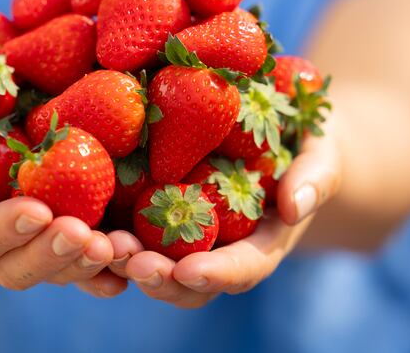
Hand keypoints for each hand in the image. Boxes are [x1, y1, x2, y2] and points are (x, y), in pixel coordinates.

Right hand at [0, 68, 121, 293]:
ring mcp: (39, 241)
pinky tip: (137, 256)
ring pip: (60, 271)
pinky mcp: (74, 231)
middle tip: (83, 235)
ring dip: (89, 264)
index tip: (38, 210)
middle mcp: (0, 239)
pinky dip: (114, 266)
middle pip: (18, 268)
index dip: (3, 231)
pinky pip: (91, 261)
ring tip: (120, 246)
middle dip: (52, 255)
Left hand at [105, 123, 341, 307]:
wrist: (280, 130)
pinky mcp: (159, 210)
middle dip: (162, 278)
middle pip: (189, 280)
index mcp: (262, 243)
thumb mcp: (322, 155)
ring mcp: (187, 233)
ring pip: (156, 261)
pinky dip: (112, 230)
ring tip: (103, 245)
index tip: (189, 270)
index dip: (216, 274)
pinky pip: (134, 227)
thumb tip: (294, 206)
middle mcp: (220, 248)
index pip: (242, 269)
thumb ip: (315, 178)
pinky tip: (88, 217)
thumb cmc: (307, 144)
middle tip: (133, 263)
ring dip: (128, 260)